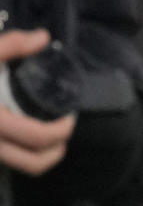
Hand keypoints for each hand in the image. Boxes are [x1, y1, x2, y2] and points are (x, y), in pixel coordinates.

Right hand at [0, 28, 75, 175]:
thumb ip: (11, 45)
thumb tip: (43, 38)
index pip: (37, 137)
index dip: (61, 131)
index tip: (70, 116)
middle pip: (34, 163)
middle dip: (57, 150)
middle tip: (64, 129)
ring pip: (23, 167)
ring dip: (44, 157)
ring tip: (54, 138)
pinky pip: (10, 161)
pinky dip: (26, 154)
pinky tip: (29, 136)